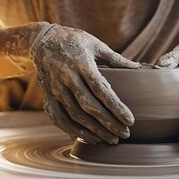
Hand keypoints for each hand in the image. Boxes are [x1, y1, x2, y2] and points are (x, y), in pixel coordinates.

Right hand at [30, 22, 139, 144]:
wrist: (42, 39)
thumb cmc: (74, 40)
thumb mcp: (95, 44)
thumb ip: (115, 58)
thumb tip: (137, 67)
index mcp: (82, 63)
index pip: (101, 89)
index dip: (116, 107)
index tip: (130, 120)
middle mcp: (68, 77)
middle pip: (89, 106)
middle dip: (108, 123)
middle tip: (124, 134)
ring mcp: (56, 88)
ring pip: (75, 115)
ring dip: (93, 130)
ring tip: (110, 139)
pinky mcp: (48, 95)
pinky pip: (59, 118)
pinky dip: (72, 131)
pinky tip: (88, 138)